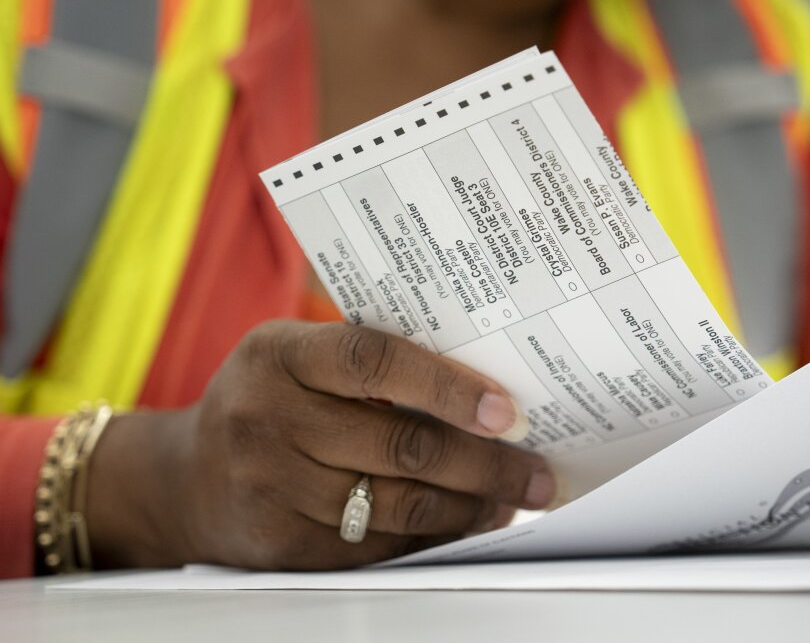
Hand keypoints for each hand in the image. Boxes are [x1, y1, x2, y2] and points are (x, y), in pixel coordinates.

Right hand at [85, 320, 554, 569]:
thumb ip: (368, 361)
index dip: (446, 385)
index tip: (505, 410)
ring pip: (395, 504)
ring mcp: (270, 486)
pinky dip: (430, 538)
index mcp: (279, 355)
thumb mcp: (294, 354)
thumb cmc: (264, 399)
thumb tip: (480, 385)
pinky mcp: (280, 545)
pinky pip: (374, 547)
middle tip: (535, 471)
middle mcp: (268, 418)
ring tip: (511, 500)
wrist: (182, 479)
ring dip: (468, 507)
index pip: (374, 361)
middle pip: (399, 445)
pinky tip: (462, 524)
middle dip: (484, 464)